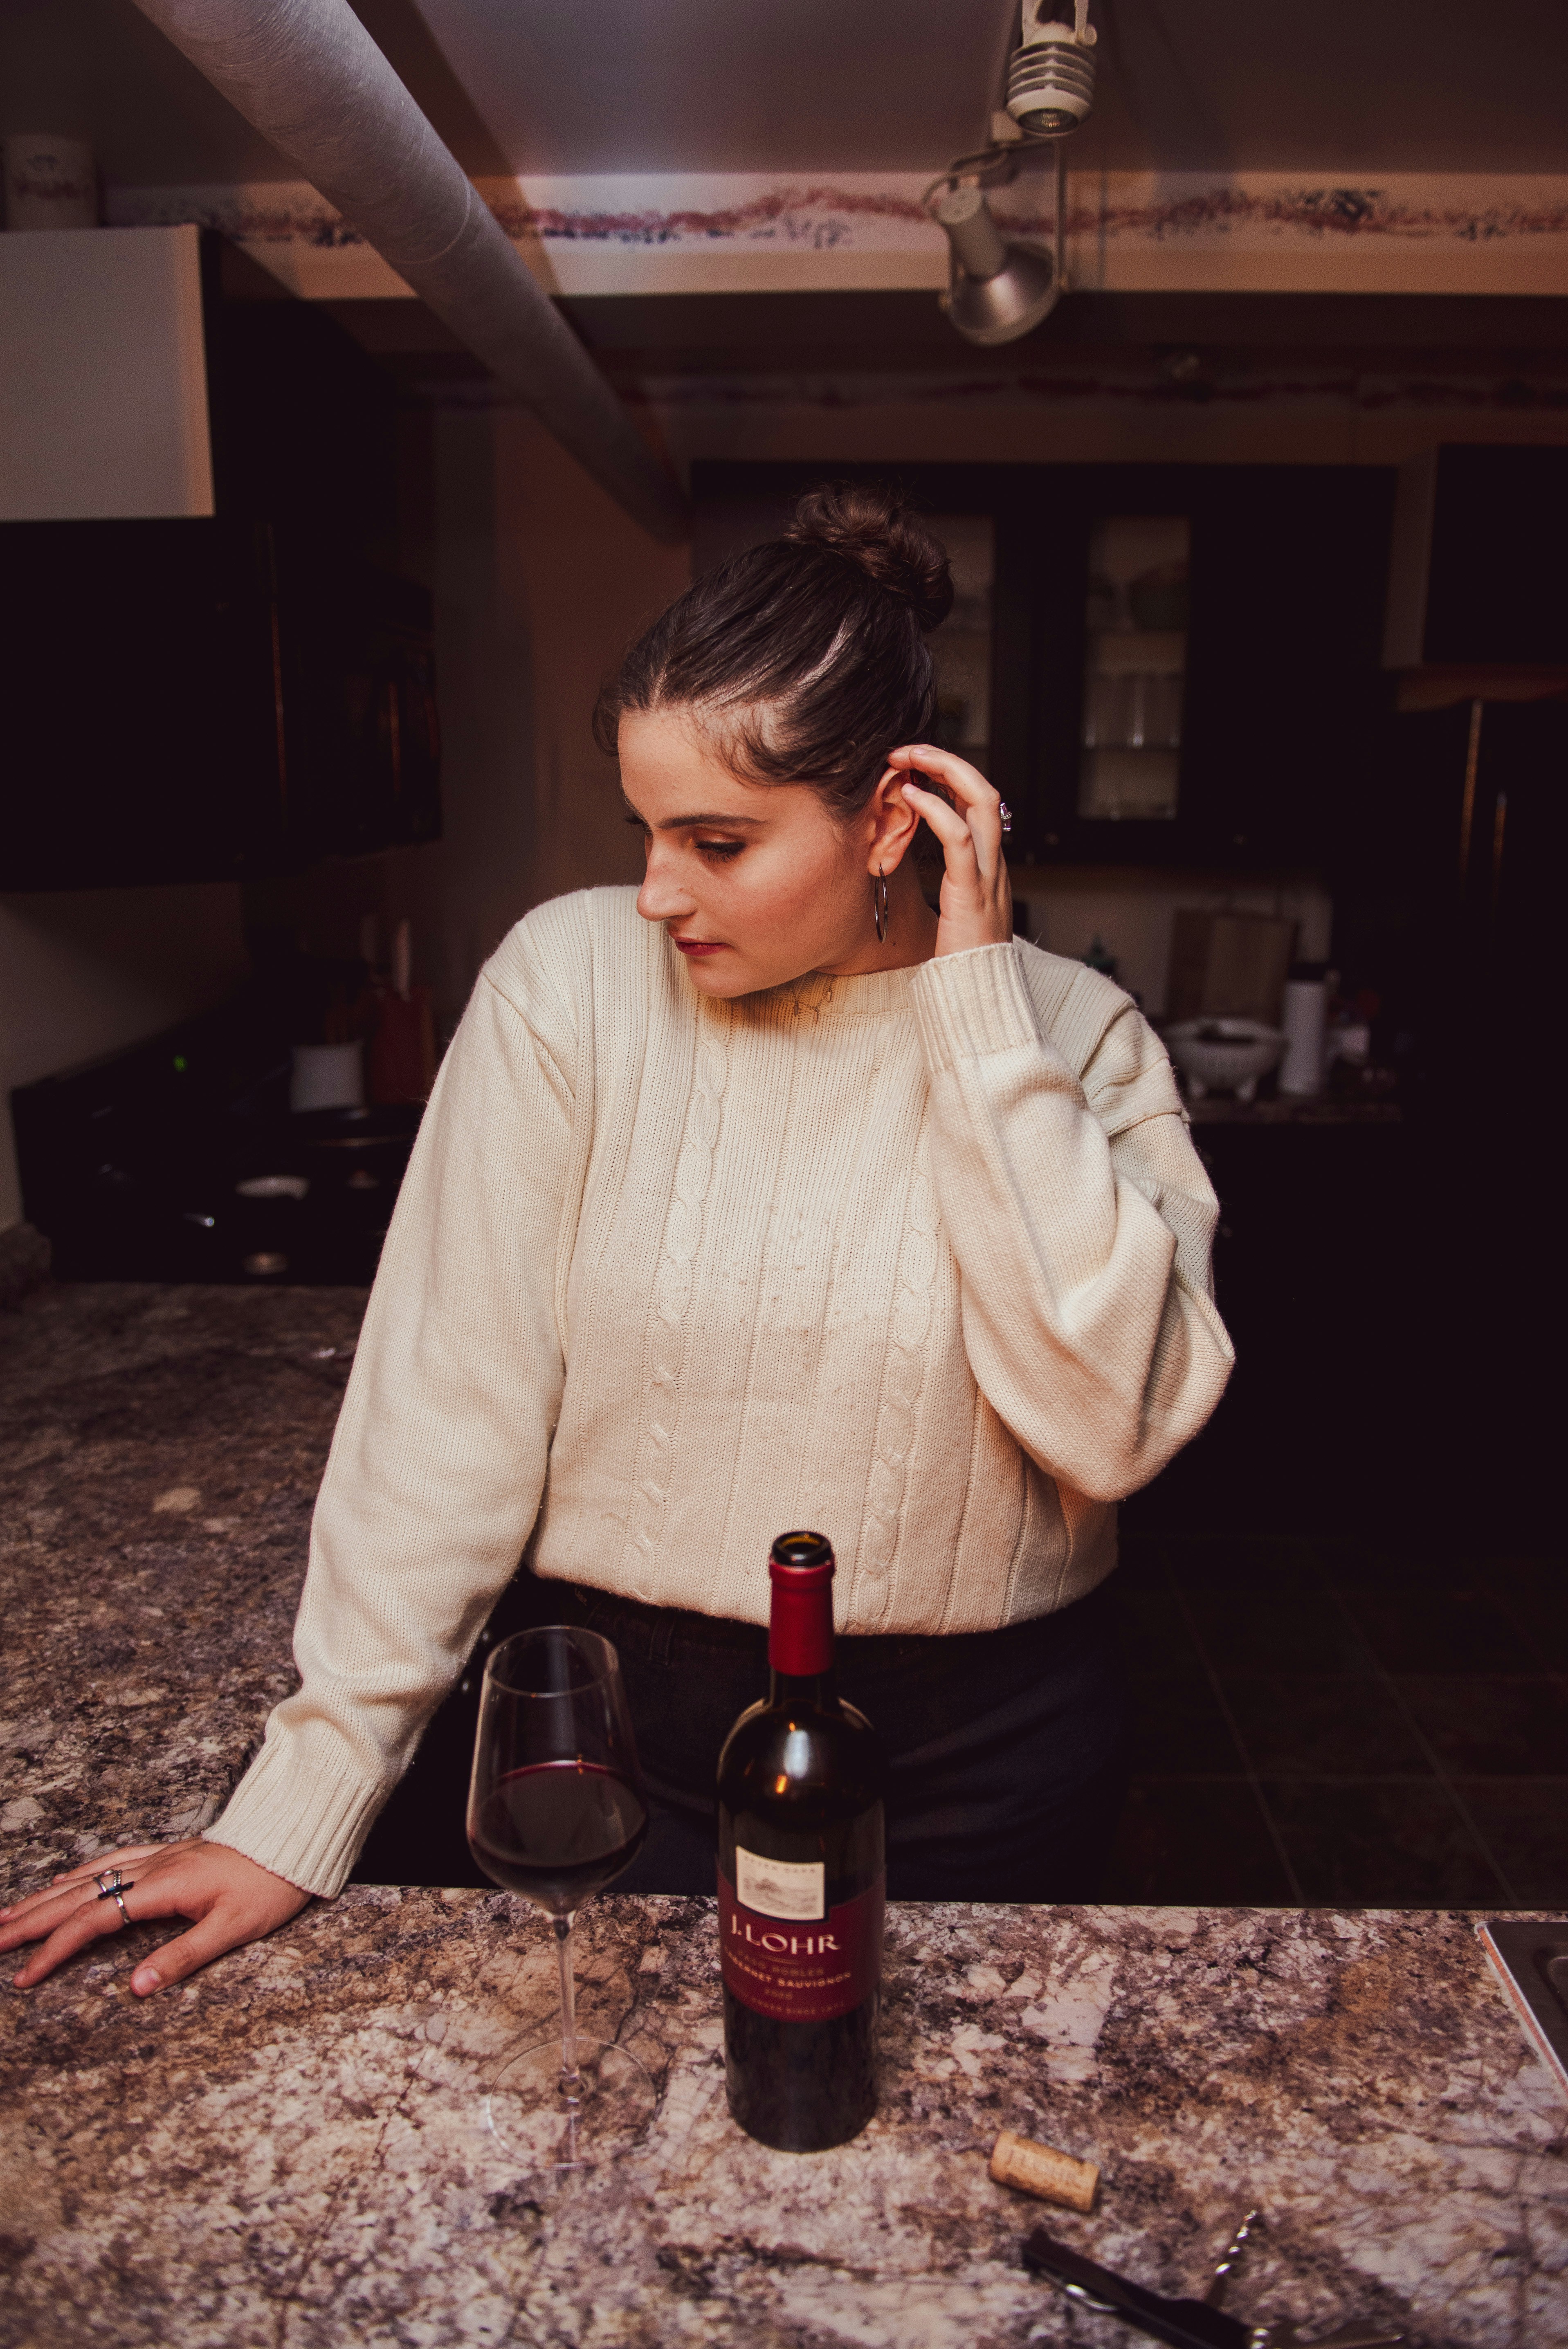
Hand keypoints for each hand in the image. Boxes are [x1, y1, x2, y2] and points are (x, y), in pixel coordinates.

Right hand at [1, 1838, 308, 1995]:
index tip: (25, 1975)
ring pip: (88, 1876)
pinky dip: (80, 1873)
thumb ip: (183, 1957)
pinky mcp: (168, 1854)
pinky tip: (61, 1881)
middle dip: (31, 1920)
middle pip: (78, 1895)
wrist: (295, 1840)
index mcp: (163, 1888)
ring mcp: (158, 1858)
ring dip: (46, 1896)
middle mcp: (152, 1868)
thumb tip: (135, 1988)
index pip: (95, 1921)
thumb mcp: (233, 1929)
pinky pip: (111, 1860)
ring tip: (8, 1915)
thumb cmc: (270, 1886)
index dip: (56, 1949)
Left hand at [887, 745, 1012, 958]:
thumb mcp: (956, 913)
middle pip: (986, 790)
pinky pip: (960, 838)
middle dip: (947, 761)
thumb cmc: (959, 963)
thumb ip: (951, 885)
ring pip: (981, 800)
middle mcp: (995, 864)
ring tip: (907, 759)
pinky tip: (911, 796)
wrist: (978, 999)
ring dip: (943, 770)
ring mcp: (988, 875)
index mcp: (990, 867)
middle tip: (908, 750)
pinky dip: (936, 809)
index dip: (949, 778)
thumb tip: (925, 869)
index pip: (979, 805)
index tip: (914, 767)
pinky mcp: (972, 891)